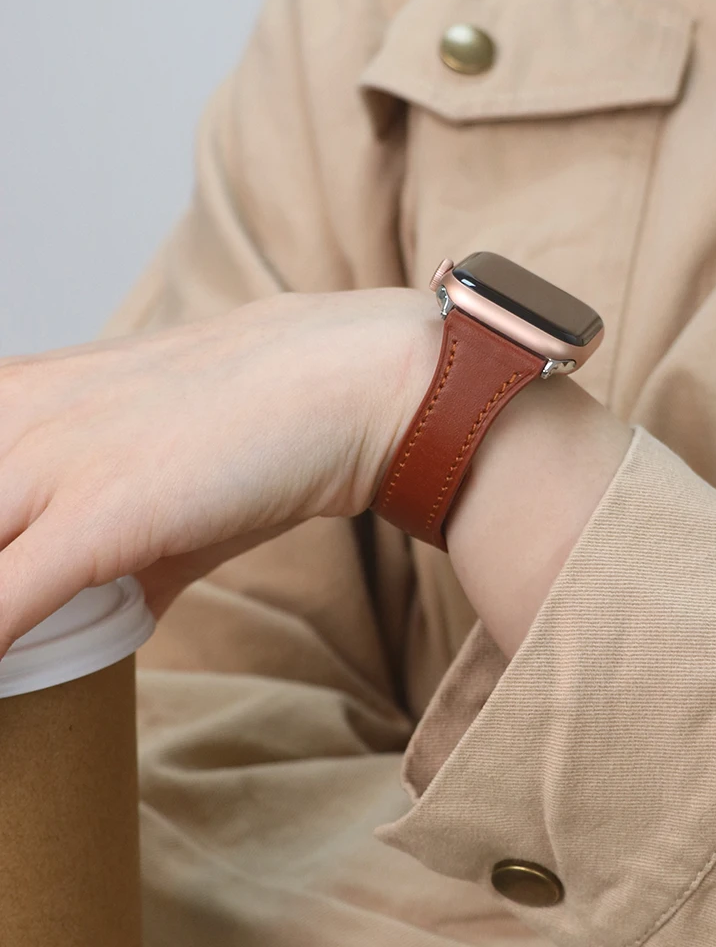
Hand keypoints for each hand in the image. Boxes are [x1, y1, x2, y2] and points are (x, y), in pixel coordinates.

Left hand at [0, 287, 440, 650]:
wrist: (341, 379)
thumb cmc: (260, 426)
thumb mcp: (163, 480)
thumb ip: (114, 555)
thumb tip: (99, 625)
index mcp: (13, 400)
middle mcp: (13, 419)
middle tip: (14, 618)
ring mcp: (52, 461)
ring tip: (17, 652)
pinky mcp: (103, 511)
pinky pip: (2, 603)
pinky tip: (13, 678)